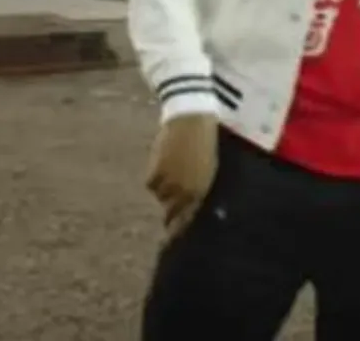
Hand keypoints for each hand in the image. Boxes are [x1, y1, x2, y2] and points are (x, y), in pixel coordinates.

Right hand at [145, 113, 217, 240]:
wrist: (192, 119)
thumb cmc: (206, 140)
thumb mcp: (208, 166)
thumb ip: (199, 187)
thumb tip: (191, 202)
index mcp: (202, 191)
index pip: (187, 220)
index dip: (180, 231)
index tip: (173, 239)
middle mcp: (185, 193)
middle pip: (172, 215)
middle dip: (171, 217)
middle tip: (169, 216)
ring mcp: (170, 184)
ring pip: (161, 197)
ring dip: (165, 192)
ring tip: (171, 176)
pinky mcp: (156, 173)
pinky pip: (152, 184)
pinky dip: (156, 179)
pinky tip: (163, 166)